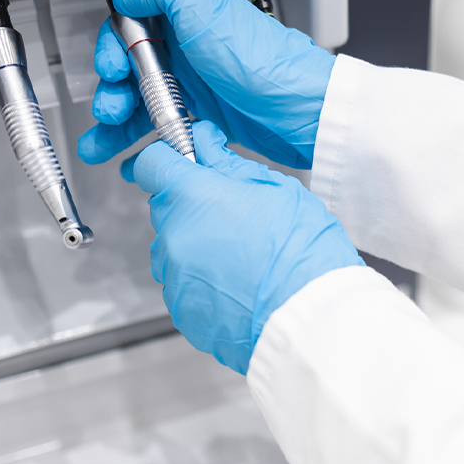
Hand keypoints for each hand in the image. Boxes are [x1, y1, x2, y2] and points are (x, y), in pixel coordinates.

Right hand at [77, 0, 335, 169]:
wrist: (302, 111)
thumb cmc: (262, 62)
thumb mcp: (206, 8)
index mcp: (185, 20)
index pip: (131, 29)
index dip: (114, 49)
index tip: (113, 68)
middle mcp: (189, 52)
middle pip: (131, 70)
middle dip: (112, 91)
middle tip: (113, 109)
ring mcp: (197, 87)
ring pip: (142, 104)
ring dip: (115, 124)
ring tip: (103, 144)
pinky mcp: (206, 120)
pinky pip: (162, 131)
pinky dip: (140, 146)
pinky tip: (125, 159)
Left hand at [129, 121, 363, 373]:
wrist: (310, 319)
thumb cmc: (302, 254)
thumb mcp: (276, 190)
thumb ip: (230, 165)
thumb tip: (206, 144)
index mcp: (192, 198)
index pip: (152, 164)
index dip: (170, 159)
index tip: (188, 162)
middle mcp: (173, 238)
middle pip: (166, 208)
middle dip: (194, 205)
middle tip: (238, 214)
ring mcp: (174, 279)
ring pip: (175, 248)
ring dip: (199, 245)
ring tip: (245, 255)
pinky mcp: (183, 312)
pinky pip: (185, 284)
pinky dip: (206, 281)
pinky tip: (241, 282)